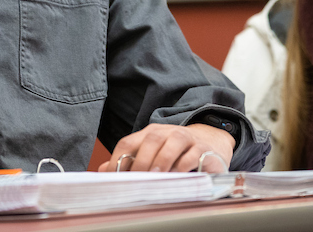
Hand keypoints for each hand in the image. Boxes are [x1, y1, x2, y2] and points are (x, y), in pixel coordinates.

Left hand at [97, 122, 233, 173]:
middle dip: (142, 160)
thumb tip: (103, 171)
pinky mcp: (202, 149)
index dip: (118, 159)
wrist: (209, 142)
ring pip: (173, 143)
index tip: (113, 178)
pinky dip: (184, 165)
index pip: (128, 142)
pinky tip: (177, 176)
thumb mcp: (151, 154)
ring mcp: (186, 138)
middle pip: (151, 140)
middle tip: (137, 179)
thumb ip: (129, 162)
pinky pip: (192, 155)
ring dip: (163, 160)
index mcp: (149, 134)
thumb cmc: (174, 152)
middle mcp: (167, 132)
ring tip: (156, 176)